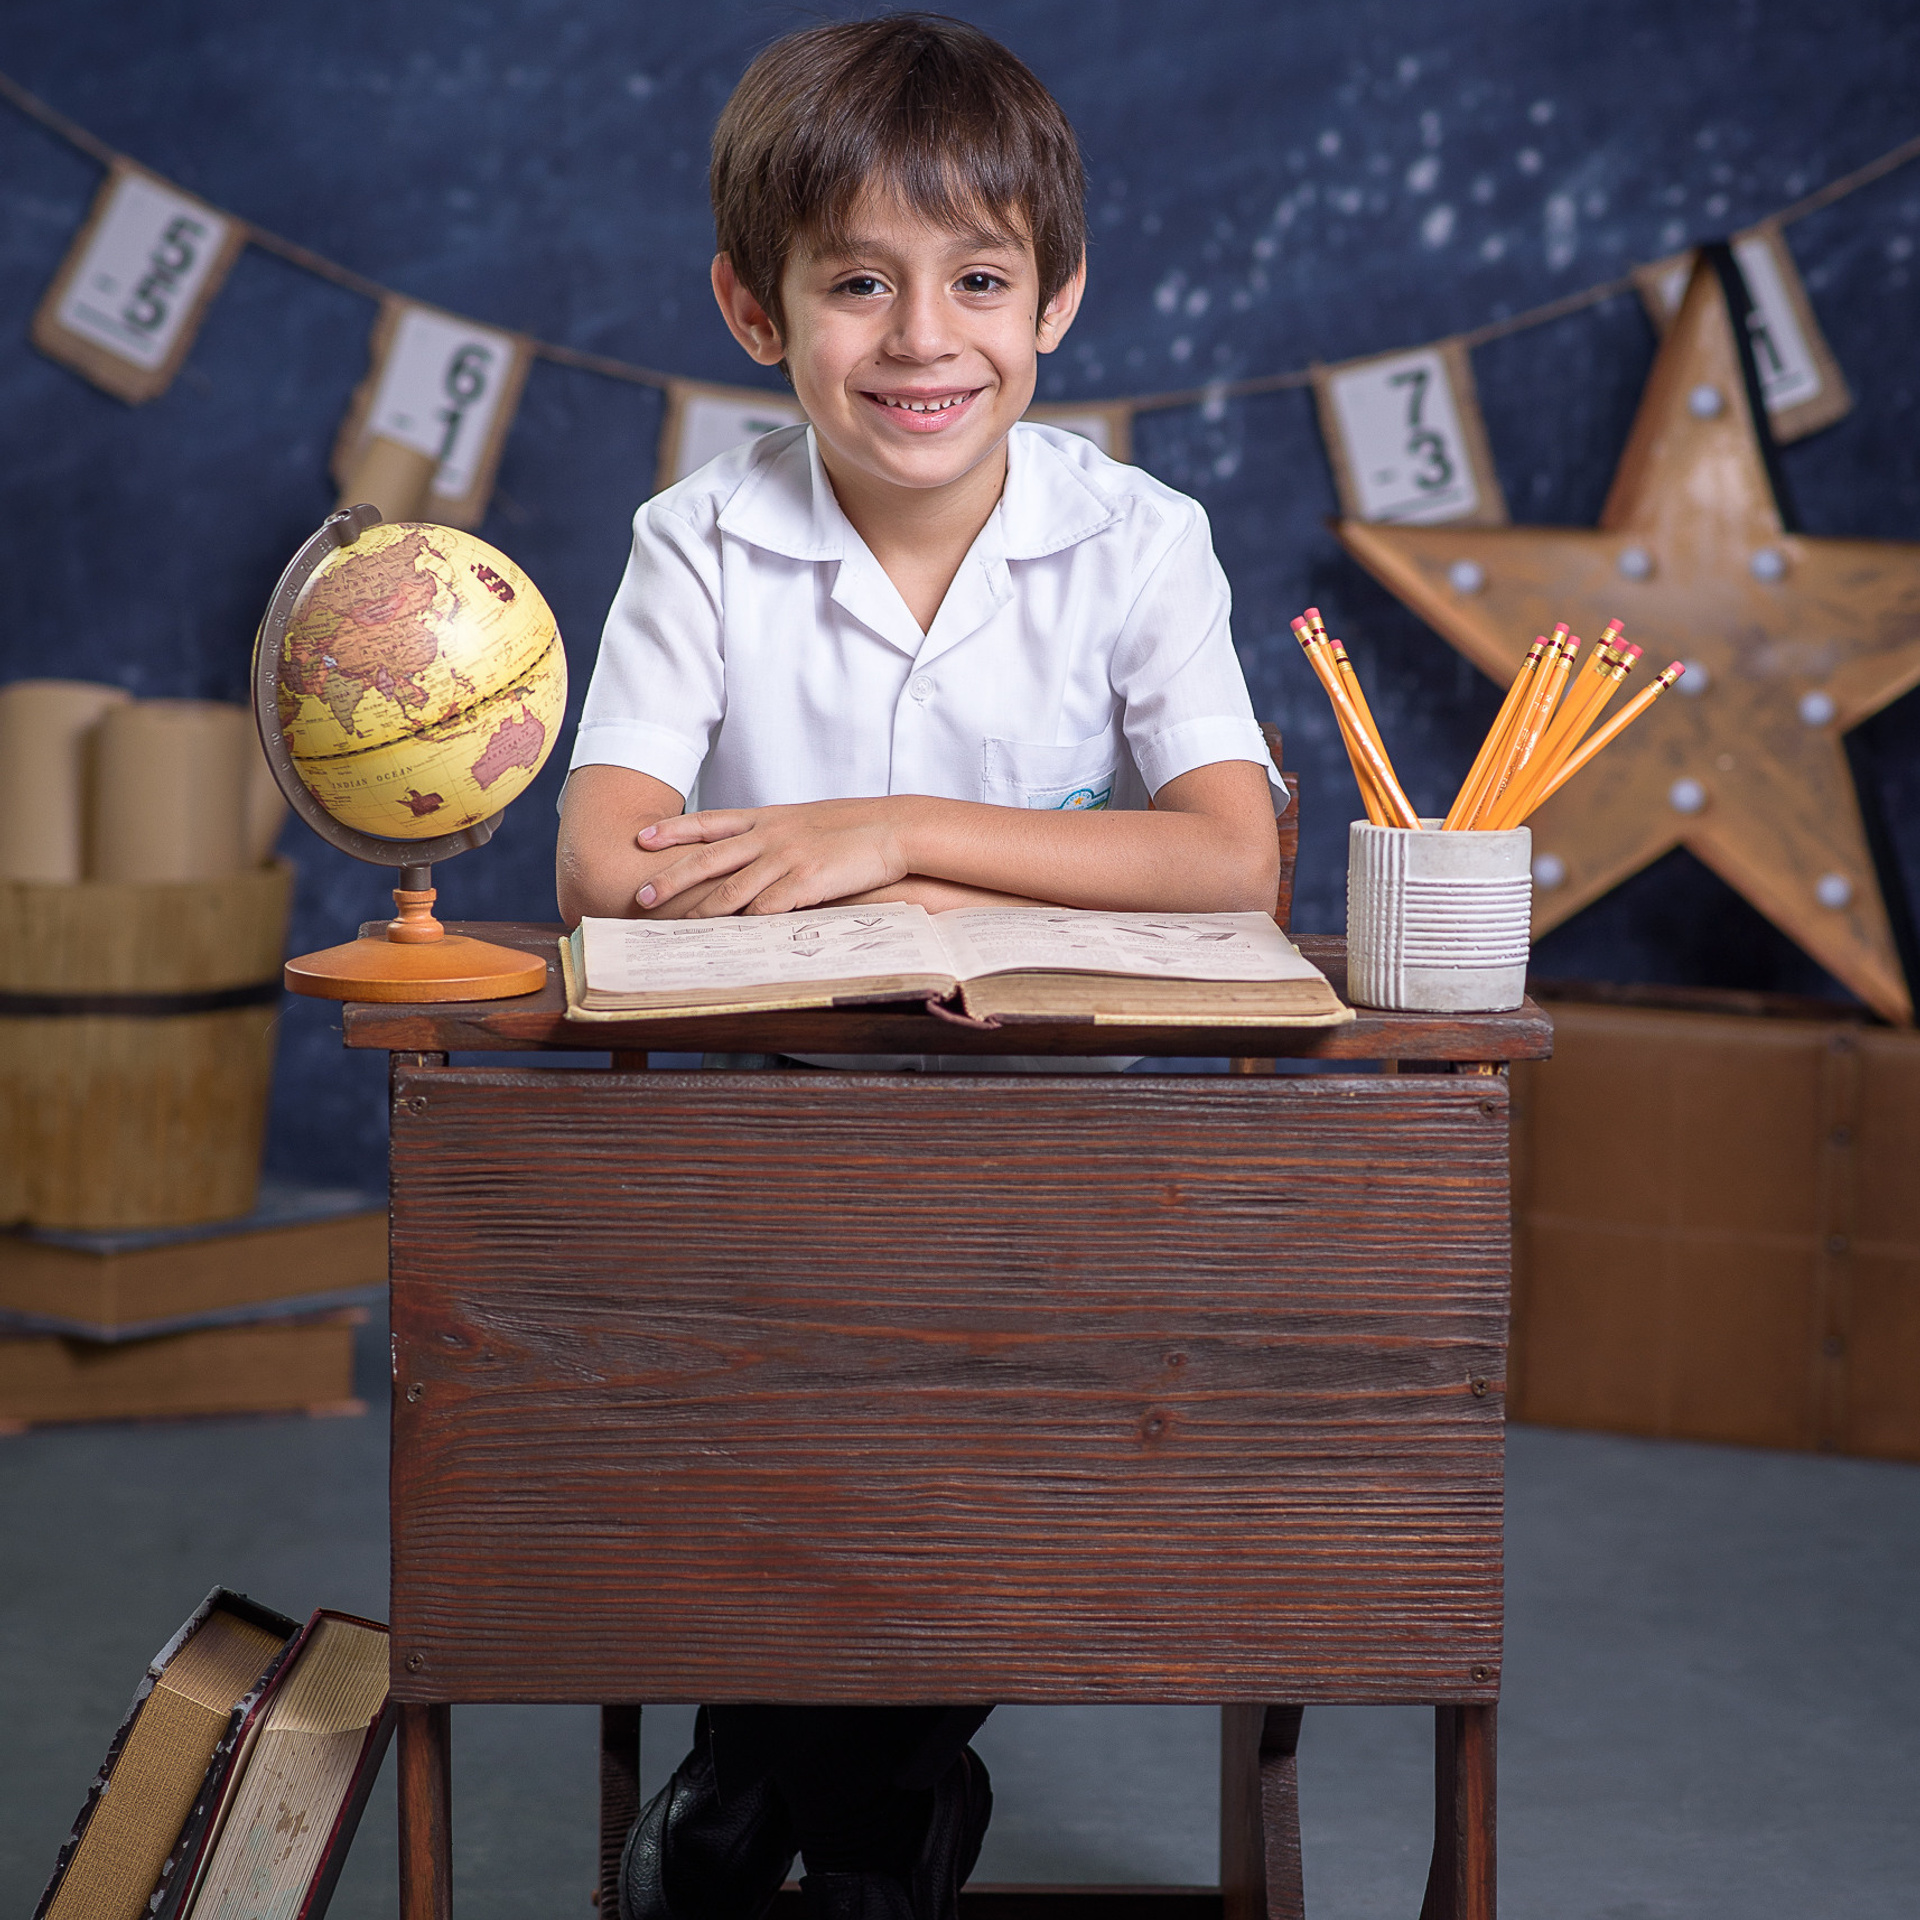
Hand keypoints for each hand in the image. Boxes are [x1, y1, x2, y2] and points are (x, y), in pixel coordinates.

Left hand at [633, 798, 912, 916]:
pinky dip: (745, 924)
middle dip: (671, 878)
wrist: (894, 827)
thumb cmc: (854, 827)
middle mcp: (770, 835)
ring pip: (731, 889)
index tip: (642, 838)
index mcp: (767, 817)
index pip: (709, 821)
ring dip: (701, 911)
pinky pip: (768, 907)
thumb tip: (753, 847)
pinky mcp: (807, 881)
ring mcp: (786, 858)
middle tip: (641, 895)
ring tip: (678, 927)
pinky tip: (729, 937)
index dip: (673, 830)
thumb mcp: (807, 820)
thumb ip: (775, 832)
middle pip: (708, 858)